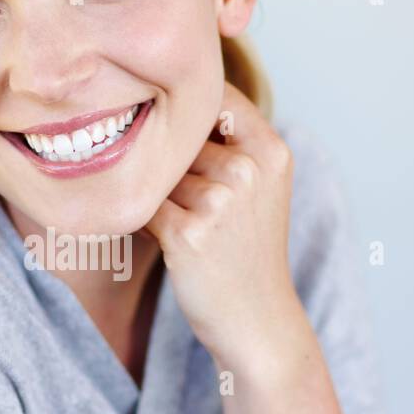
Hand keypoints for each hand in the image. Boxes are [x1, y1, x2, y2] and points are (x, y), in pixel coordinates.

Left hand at [142, 81, 299, 368]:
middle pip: (176, 138)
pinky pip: (142, 207)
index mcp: (271, 150)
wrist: (257, 320)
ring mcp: (220, 201)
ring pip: (156, 173)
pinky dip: (145, 220)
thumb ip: (226, 139)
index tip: (175, 127)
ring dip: (154, 194)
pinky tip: (167, 240)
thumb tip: (159, 93)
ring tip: (180, 223)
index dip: (185, 109)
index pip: (213, 95)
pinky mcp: (189, 233)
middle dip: (169, 165)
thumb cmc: (247, 248)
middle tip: (186, 200)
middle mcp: (249, 169)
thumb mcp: (259, 185)